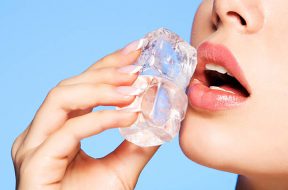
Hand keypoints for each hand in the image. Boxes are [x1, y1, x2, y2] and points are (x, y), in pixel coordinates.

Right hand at [12, 41, 158, 189]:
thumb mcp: (122, 170)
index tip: (134, 52)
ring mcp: (33, 145)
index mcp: (57, 129)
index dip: (107, 66)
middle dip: (106, 71)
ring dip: (101, 89)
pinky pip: (69, 130)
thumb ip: (138, 144)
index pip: (82, 87)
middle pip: (70, 85)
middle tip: (138, 65)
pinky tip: (128, 115)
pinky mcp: (34, 162)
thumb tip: (159, 118)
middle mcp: (41, 131)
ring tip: (134, 88)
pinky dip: (101, 119)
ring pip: (62, 98)